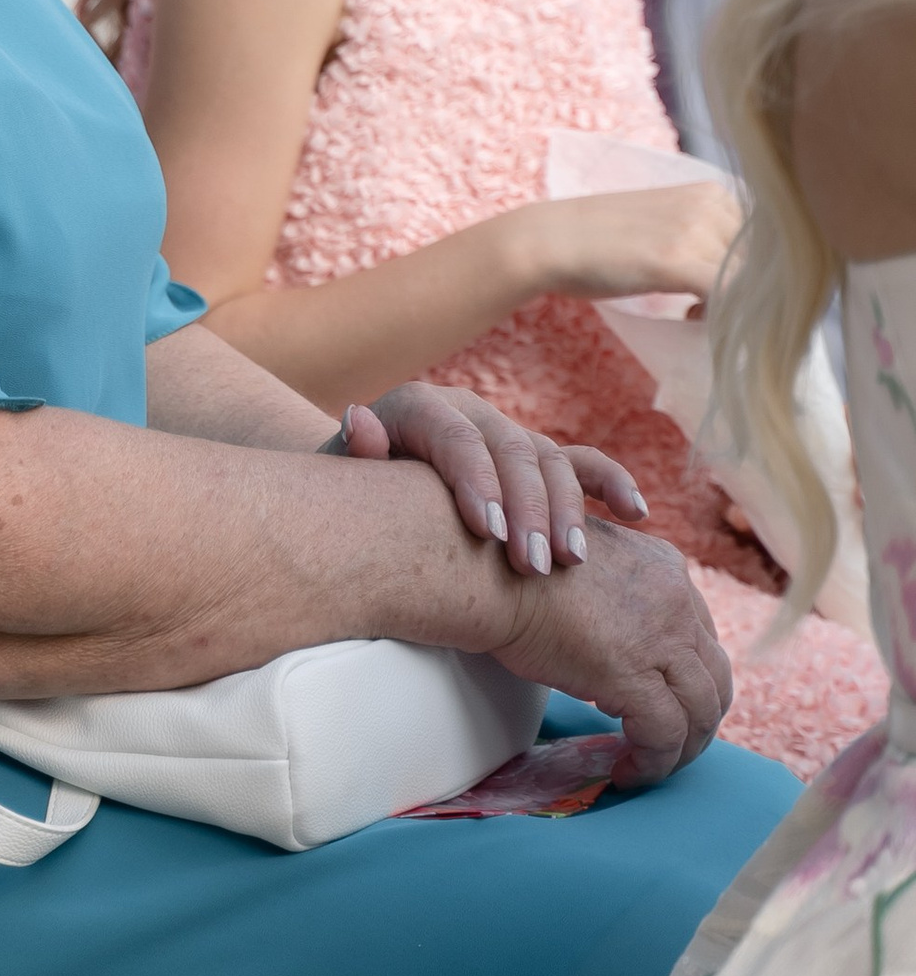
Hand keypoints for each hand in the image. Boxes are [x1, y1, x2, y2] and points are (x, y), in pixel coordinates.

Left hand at [338, 383, 648, 574]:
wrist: (365, 496)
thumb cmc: (348, 497)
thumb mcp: (340, 479)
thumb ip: (355, 454)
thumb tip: (359, 421)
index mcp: (420, 409)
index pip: (456, 437)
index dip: (476, 481)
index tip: (487, 533)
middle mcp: (469, 413)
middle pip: (512, 451)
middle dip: (527, 509)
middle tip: (532, 566)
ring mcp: (506, 435)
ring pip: (552, 461)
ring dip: (568, 511)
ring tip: (570, 562)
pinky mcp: (536, 460)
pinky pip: (584, 463)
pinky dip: (611, 484)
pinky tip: (635, 514)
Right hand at [482, 513, 731, 788]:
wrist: (486, 570)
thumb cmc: (510, 565)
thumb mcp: (585, 565)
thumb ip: (611, 592)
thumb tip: (606, 632)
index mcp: (666, 569)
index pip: (701, 636)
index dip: (688, 678)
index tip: (663, 702)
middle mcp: (677, 601)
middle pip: (714, 676)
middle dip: (698, 718)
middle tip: (668, 746)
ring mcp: (661, 639)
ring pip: (701, 711)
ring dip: (681, 749)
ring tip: (648, 766)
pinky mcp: (633, 676)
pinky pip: (664, 734)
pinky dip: (652, 762)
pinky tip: (626, 772)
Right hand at [528, 175, 739, 307]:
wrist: (550, 240)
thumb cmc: (601, 239)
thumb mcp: (665, 224)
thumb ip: (705, 238)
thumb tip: (744, 279)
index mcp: (711, 192)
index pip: (762, 243)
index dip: (745, 273)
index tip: (715, 289)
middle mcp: (710, 205)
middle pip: (759, 264)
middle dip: (740, 292)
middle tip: (701, 308)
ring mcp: (695, 231)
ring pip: (746, 282)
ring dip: (726, 307)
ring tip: (689, 313)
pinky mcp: (677, 260)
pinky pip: (726, 296)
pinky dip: (717, 317)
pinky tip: (686, 317)